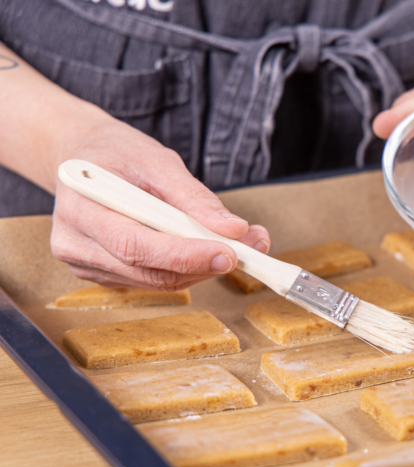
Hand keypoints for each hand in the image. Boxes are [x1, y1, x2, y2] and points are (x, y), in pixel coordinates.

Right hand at [51, 113, 269, 289]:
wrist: (84, 158)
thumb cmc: (117, 154)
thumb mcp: (157, 160)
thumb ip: (194, 196)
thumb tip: (233, 229)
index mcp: (82, 210)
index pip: (135, 246)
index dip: (186, 255)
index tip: (230, 253)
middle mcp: (77, 245)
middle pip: (151, 272)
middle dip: (207, 264)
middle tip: (253, 246)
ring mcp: (87, 265)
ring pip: (158, 281)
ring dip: (204, 268)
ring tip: (242, 243)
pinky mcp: (105, 275)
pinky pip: (154, 280)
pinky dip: (188, 268)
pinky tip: (208, 248)